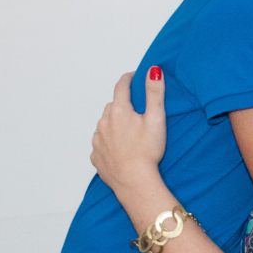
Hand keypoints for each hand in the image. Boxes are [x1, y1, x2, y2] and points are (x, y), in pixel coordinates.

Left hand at [91, 67, 167, 194]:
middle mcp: (103, 123)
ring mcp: (97, 141)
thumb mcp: (156, 118)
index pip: (121, 86)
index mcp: (119, 111)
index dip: (129, 79)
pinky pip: (101, 144)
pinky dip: (108, 143)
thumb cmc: (147, 151)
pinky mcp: (96, 157)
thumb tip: (153, 70)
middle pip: (113, 106)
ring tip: (129, 134)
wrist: (134, 182)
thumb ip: (155, 92)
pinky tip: (120, 149)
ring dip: (114, 124)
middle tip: (137, 112)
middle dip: (123, 105)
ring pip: (105, 125)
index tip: (134, 76)